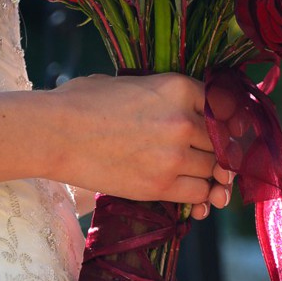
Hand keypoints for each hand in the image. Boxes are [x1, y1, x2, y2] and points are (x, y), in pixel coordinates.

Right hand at [50, 73, 232, 211]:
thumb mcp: (131, 82)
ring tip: (200, 177)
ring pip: (215, 169)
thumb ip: (165, 95)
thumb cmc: (84, 102)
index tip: (226, 132)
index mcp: (178, 87)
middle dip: (218, 150)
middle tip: (210, 158)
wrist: (54, 133)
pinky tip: (195, 198)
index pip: (224, 107)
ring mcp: (174, 155)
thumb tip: (184, 107)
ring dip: (209, 175)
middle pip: (222, 141)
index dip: (227, 123)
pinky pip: (199, 194)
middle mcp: (184, 120)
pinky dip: (200, 197)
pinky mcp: (160, 185)